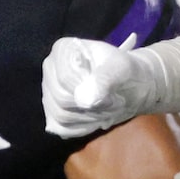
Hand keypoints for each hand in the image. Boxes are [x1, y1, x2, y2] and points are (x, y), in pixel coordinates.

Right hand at [42, 36, 157, 137]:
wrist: (130, 85)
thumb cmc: (124, 71)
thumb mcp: (121, 69)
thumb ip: (104, 79)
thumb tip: (85, 100)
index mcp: (62, 50)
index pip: (65, 78)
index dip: (90, 90)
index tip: (112, 91)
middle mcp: (50, 70)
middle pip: (61, 98)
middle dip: (92, 106)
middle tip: (114, 103)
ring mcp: (50, 92)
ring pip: (60, 115)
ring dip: (90, 118)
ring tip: (108, 109)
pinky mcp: (54, 112)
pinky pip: (61, 128)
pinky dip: (82, 128)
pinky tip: (96, 119)